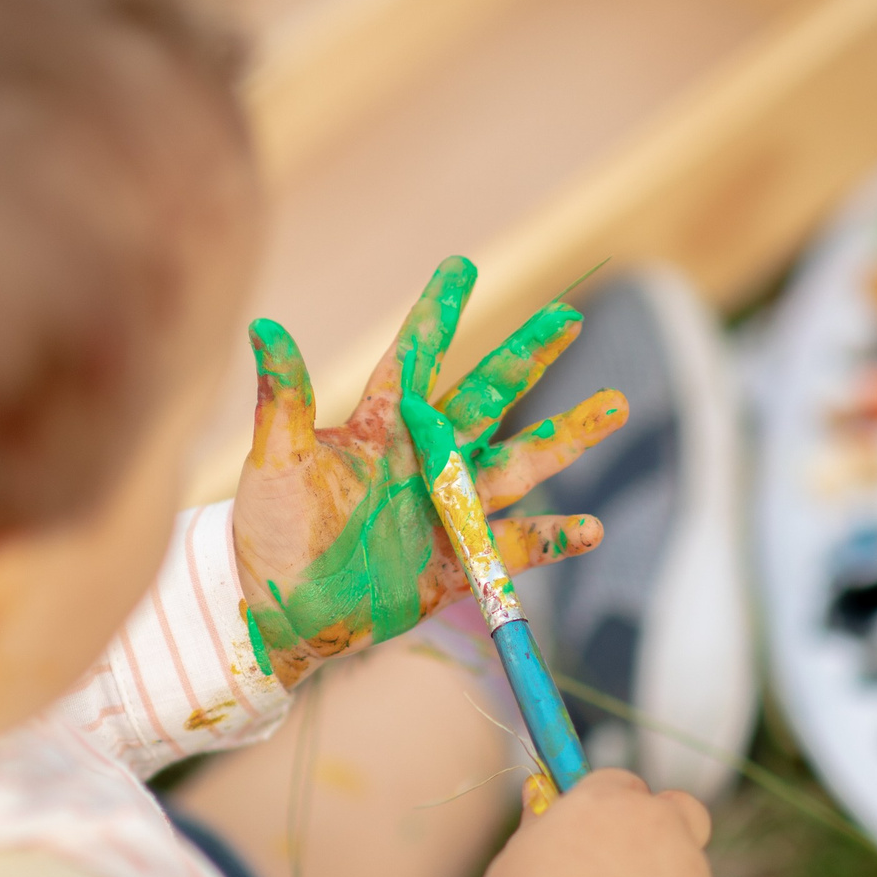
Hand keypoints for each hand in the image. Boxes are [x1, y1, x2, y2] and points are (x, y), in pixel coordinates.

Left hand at [234, 256, 626, 686]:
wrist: (276, 612)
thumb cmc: (268, 529)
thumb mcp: (276, 461)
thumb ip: (283, 398)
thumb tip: (262, 327)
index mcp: (381, 427)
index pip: (415, 358)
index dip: (437, 314)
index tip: (461, 265)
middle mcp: (424, 460)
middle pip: (488, 398)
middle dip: (527, 357)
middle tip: (568, 317)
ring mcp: (445, 511)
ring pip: (519, 465)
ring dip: (566, 438)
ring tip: (614, 407)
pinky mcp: (456, 566)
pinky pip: (514, 548)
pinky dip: (553, 540)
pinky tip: (591, 530)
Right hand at [475, 769, 718, 876]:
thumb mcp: (516, 863)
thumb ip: (538, 824)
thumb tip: (537, 791)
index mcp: (605, 803)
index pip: (621, 783)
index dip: (609, 811)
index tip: (595, 836)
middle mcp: (657, 826)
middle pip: (679, 810)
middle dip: (664, 830)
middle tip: (630, 870)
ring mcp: (690, 872)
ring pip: (686, 869)